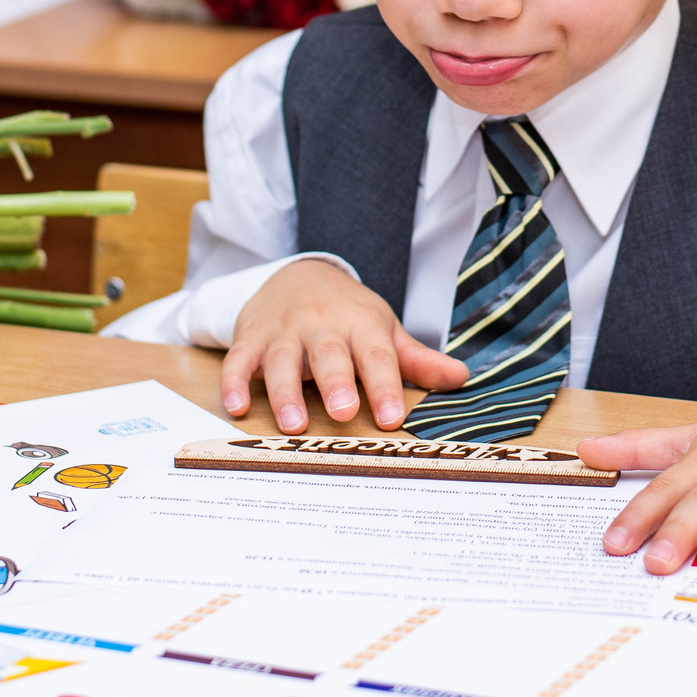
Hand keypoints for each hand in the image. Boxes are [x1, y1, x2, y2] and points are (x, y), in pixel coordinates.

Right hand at [222, 258, 469, 432]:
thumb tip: (462, 378)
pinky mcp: (251, 336)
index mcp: (361, 325)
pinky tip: (235, 405)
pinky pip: (239, 358)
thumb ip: (417, 359)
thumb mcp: (384, 330)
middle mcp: (322, 325)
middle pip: (329, 355)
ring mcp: (284, 331)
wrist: (299, 273)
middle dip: (336, 383)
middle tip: (343, 413)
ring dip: (285, 391)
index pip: (376, 357)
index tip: (392, 418)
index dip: (384, 387)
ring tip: (292, 423)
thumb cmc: (348, 314)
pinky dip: (234, 380)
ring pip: (282, 360)